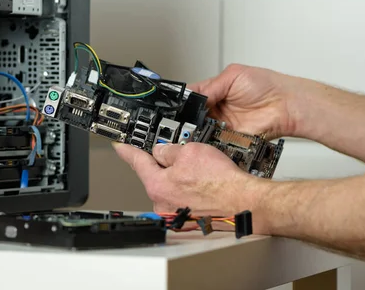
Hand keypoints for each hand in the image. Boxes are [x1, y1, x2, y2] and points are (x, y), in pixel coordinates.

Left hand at [112, 142, 262, 216]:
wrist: (245, 204)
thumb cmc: (221, 183)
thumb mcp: (190, 151)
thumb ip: (169, 149)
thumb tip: (162, 150)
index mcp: (157, 185)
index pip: (136, 162)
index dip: (126, 150)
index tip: (119, 146)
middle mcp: (162, 203)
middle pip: (155, 174)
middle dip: (165, 163)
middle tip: (184, 155)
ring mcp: (174, 213)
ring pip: (172, 186)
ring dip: (181, 176)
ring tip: (203, 173)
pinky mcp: (188, 218)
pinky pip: (184, 197)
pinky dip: (191, 189)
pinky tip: (205, 185)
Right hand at [189, 64, 300, 139]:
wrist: (286, 105)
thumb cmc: (267, 85)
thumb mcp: (233, 76)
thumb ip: (211, 86)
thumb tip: (194, 96)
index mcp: (215, 90)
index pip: (192, 96)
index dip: (183, 101)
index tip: (176, 107)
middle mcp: (217, 108)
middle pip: (193, 115)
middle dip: (187, 118)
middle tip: (184, 119)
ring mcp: (223, 124)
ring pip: (201, 129)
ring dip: (197, 130)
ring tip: (194, 127)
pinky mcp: (230, 137)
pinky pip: (215, 141)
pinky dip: (209, 141)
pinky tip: (207, 136)